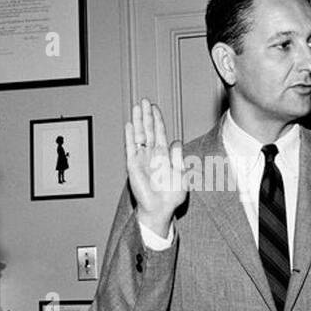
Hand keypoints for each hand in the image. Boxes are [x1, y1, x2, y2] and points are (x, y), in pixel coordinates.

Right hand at [126, 99, 187, 236]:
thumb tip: (176, 141)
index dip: (157, 120)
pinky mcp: (133, 166)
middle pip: (148, 130)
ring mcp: (141, 159)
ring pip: (139, 135)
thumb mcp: (181, 174)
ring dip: (138, 121)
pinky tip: (130, 125)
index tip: (155, 108)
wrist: (161, 209)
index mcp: (163, 155)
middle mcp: (151, 155)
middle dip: (146, 115)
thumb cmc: (172, 195)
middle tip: (144, 100)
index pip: (159, 133)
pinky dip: (130, 136)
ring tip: (137, 107)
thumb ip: (178, 157)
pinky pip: (130, 148)